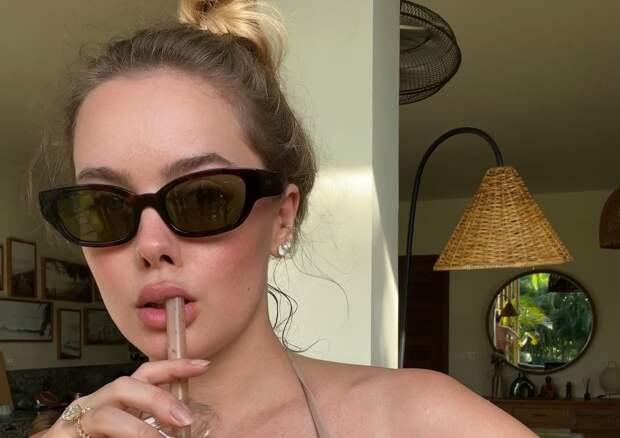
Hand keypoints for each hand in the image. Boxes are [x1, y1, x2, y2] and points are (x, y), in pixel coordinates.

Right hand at [43, 358, 209, 436]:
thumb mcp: (128, 427)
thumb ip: (151, 423)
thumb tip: (185, 424)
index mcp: (115, 399)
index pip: (145, 374)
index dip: (173, 366)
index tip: (203, 364)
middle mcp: (94, 404)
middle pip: (124, 386)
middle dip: (157, 398)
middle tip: (184, 419)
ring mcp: (74, 422)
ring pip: (105, 416)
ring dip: (137, 431)